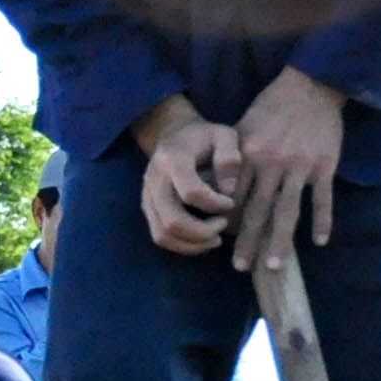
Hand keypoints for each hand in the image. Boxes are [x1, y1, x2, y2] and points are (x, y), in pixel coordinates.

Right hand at [135, 99, 239, 256]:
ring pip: (163, 234)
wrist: (174, 134)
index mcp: (172, 159)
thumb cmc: (205, 137)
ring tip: (215, 238)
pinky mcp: (147, 208)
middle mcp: (154, 179)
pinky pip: (160, 236)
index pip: (191, 192)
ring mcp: (147, 196)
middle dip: (203, 232)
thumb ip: (230, 157)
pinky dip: (183, 245)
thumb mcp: (224, 135)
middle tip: (224, 224)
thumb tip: (229, 191)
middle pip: (172, 220)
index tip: (232, 202)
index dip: (215, 204)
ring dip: (192, 244)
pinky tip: (204, 239)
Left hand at [224, 68, 346, 272]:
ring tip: (274, 264)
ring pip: (288, 211)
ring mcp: (300, 167)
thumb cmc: (271, 108)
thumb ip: (231, 158)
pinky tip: (319, 242)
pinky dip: (322, 221)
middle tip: (240, 267)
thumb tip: (213, 186)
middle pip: (257, 210)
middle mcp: (272, 164)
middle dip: (248, 241)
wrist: (309, 87)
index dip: (226, 221)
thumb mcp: (242, 127)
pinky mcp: (325, 166)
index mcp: (248, 155)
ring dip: (281, 240)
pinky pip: (323, 199)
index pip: (233, 197)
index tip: (218, 243)